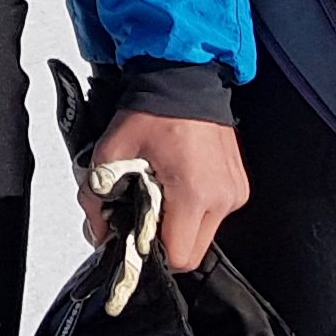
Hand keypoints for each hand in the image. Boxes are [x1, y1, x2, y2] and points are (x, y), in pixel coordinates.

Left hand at [80, 110, 246, 271]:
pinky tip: (177, 183)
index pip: (179, 257)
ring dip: (180, 225)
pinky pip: (215, 215)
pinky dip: (194, 209)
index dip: (152, 254)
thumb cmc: (153, 111)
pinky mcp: (238, 185)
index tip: (134, 237)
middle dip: (165, 242)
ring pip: (204, 235)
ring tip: (160, 193)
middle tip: (144, 215)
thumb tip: (97, 231)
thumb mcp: (111, 151)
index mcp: (194, 194)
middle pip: (193, 252)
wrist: (185, 78)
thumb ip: (96, 196)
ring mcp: (235, 192)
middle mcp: (222, 198)